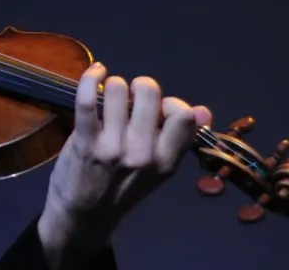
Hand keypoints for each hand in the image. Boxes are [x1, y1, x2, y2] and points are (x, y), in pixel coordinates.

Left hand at [37, 62, 211, 264]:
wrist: (84, 217)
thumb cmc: (121, 187)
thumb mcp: (158, 169)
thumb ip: (178, 138)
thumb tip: (204, 110)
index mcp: (167, 162)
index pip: (184, 115)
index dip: (170, 103)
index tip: (157, 110)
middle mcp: (143, 155)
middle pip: (150, 93)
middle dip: (140, 87)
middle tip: (130, 99)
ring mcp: (113, 148)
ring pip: (117, 89)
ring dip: (112, 85)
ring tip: (109, 97)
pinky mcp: (84, 142)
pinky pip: (86, 100)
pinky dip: (89, 78)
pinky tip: (94, 71)